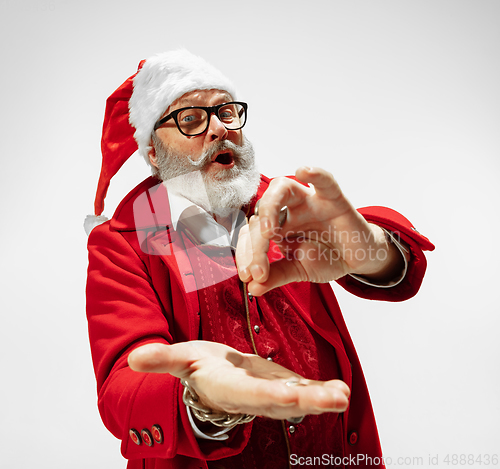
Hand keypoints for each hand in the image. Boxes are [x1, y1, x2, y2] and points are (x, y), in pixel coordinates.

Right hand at [128, 341, 349, 419]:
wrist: (213, 378)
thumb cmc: (198, 367)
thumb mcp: (181, 359)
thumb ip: (162, 360)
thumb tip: (135, 358)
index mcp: (230, 390)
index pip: (250, 395)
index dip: (268, 395)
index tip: (289, 395)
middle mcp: (254, 398)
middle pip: (283, 402)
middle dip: (309, 402)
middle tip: (336, 399)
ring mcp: (272, 394)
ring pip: (299, 400)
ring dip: (322, 399)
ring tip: (343, 396)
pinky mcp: (283, 386)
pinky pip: (304, 390)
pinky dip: (321, 391)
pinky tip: (341, 389)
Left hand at [237, 166, 402, 295]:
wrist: (358, 258)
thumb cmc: (327, 258)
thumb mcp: (299, 270)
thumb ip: (277, 276)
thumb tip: (253, 288)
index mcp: (276, 226)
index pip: (253, 233)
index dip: (246, 253)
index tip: (248, 276)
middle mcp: (288, 210)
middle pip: (262, 211)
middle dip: (255, 243)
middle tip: (258, 269)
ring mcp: (309, 202)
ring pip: (282, 187)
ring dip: (269, 207)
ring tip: (268, 232)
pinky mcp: (332, 199)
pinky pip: (324, 181)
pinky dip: (315, 174)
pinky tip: (303, 171)